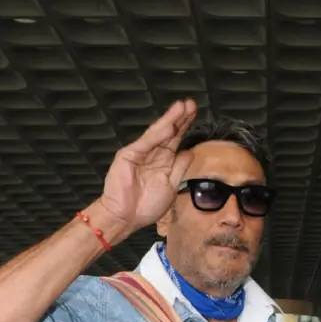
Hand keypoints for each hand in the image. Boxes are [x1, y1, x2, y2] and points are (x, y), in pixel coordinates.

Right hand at [98, 99, 197, 235]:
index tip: (195, 113)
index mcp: (163, 161)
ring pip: (157, 134)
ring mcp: (140, 152)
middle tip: (191, 103)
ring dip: (169, 120)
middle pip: (168, 133)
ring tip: (182, 107)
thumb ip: (179, 168)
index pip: (175, 139)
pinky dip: (156, 135)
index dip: (185, 126)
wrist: (125, 218)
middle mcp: (152, 153)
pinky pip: (145, 143)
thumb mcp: (171, 186)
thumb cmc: (146, 206)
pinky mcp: (129, 155)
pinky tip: (168, 126)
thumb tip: (190, 152)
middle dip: (180, 118)